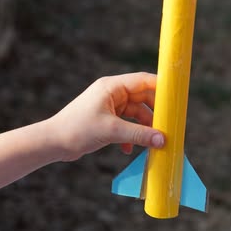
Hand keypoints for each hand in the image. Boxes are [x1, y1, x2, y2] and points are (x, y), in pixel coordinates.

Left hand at [45, 72, 165, 161]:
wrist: (52, 143)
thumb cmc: (77, 129)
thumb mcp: (111, 131)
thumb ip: (139, 134)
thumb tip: (163, 139)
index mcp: (112, 87)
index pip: (144, 81)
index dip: (162, 88)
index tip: (177, 99)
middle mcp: (111, 94)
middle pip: (143, 98)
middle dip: (155, 114)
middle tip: (169, 126)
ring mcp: (108, 107)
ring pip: (135, 115)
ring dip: (143, 129)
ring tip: (152, 144)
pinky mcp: (105, 121)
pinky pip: (126, 126)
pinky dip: (130, 137)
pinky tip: (128, 149)